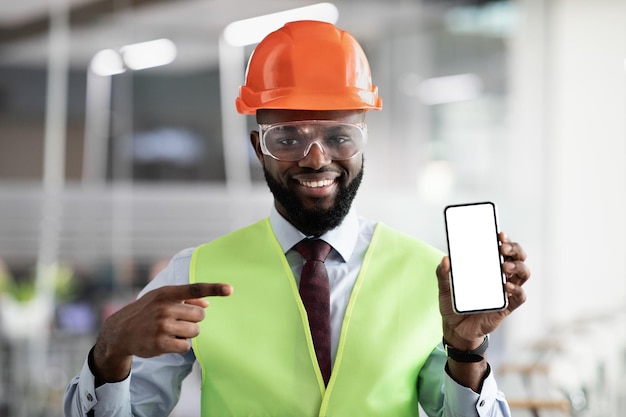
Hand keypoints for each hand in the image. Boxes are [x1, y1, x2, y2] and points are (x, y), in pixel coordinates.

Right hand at [92, 283, 231, 383]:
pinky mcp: (160, 343)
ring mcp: (162, 326)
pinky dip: (181, 345)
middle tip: (179, 321)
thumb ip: (185, 298)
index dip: (214, 288)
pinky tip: (168, 341)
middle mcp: (165, 307)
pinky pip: (186, 346)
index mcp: (166, 293)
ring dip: (188, 333)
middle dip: (194, 320)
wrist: (120, 331)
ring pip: (195, 331)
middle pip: (200, 315)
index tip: (230, 289)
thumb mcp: (161, 298)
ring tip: (172, 331)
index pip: (195, 288)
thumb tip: (207, 302)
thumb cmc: (146, 311)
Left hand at [436, 232, 529, 349]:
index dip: (505, 240)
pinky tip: (506, 286)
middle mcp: (500, 276)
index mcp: (488, 267)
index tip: (499, 234)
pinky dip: (516, 290)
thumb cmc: (454, 304)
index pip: (502, 249)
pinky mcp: (507, 306)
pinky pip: (519, 296)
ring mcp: (505, 291)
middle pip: (518, 258)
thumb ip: (443, 274)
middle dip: (514, 249)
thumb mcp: (444, 288)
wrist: (455, 328)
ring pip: (523, 274)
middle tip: (503, 248)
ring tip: (504, 266)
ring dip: (517, 266)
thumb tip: (445, 259)